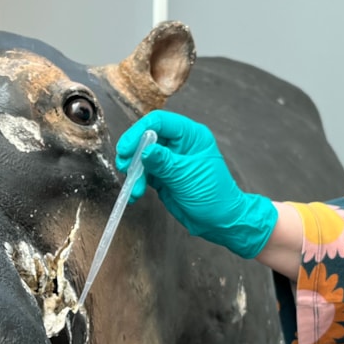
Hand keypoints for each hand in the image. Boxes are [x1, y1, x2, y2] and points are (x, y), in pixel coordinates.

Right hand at [117, 110, 277, 258]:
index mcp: (191, 136)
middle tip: (124, 166)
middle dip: (133, 152)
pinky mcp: (162, 176)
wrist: (219, 222)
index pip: (160, 122)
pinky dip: (136, 182)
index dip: (140, 131)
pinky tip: (135, 194)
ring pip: (142, 157)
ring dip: (134, 171)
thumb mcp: (187, 177)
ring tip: (134, 187)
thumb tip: (145, 150)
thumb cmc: (213, 196)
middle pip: (147, 138)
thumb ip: (164, 163)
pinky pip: (143, 174)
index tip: (126, 148)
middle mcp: (178, 144)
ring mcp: (169, 160)